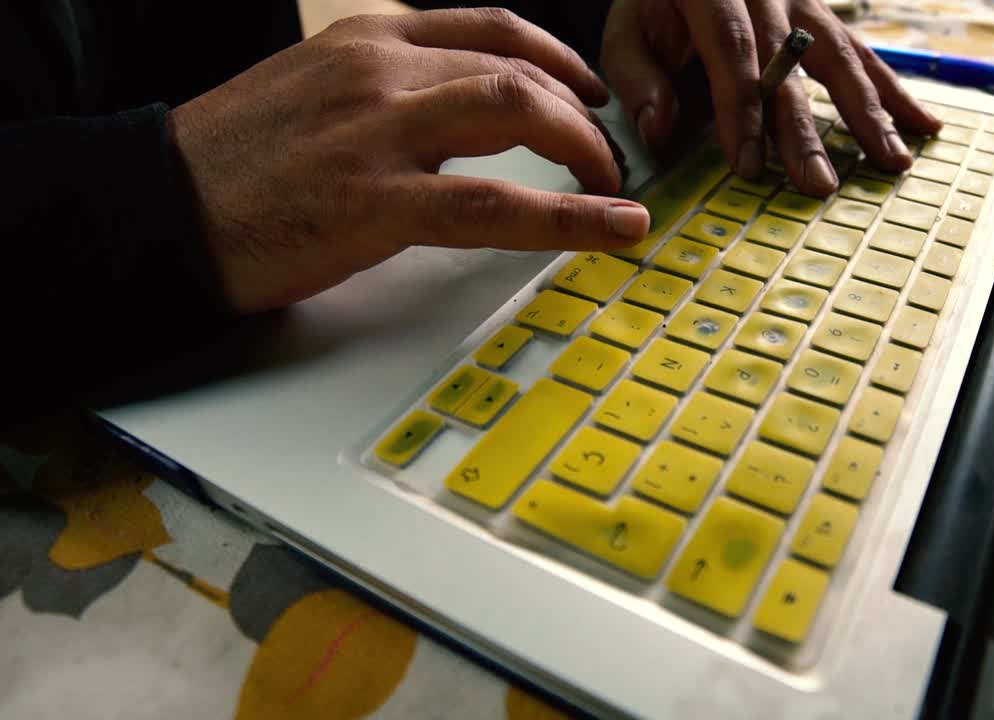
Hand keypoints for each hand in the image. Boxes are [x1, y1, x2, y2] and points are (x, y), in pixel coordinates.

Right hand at [171, 9, 648, 314]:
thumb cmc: (234, 163)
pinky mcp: (376, 201)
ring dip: (585, 149)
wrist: (156, 207)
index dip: (556, 59)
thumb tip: (457, 125)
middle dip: (581, 114)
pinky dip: (570, 216)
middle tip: (607, 157)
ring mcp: (379, 132)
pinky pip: (496, 204)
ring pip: (517, 112)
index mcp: (367, 42)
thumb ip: (387, 94)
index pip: (489, 27)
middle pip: (517, 67)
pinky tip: (614, 226)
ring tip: (613, 189)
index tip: (587, 92)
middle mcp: (380, 71)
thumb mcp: (314, 95)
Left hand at [600, 0, 942, 195]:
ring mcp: (803, 1)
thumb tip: (659, 131)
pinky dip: (893, 93)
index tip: (748, 165)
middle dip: (805, 129)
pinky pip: (863, 55)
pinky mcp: (825, 18)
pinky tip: (923, 126)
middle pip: (790, 63)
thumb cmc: (655, 10)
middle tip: (817, 183)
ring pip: (841, 58)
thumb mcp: (628, 34)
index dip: (741, 109)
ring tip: (892, 161)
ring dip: (869, 113)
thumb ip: (639, 81)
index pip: (732, 50)